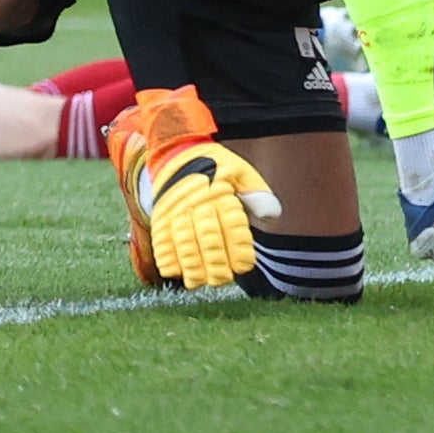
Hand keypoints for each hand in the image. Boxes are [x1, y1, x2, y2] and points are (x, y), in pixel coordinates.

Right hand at [112, 87, 282, 289]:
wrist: (177, 150)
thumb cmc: (216, 167)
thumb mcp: (240, 171)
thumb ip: (257, 192)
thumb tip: (273, 214)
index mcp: (219, 190)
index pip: (231, 224)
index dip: (237, 248)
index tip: (244, 265)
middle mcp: (196, 200)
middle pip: (206, 236)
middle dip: (215, 262)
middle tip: (223, 279)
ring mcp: (175, 209)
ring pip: (183, 241)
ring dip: (191, 265)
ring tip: (201, 282)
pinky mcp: (160, 216)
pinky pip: (160, 238)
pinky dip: (166, 256)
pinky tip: (174, 272)